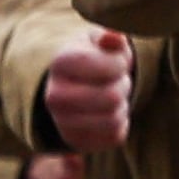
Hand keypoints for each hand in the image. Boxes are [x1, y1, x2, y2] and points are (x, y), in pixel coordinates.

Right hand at [40, 27, 134, 151]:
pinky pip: (115, 137)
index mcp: (60, 63)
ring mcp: (63, 122)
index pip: (107, 67)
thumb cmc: (95, 57)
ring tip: (112, 94)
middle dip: (123, 86)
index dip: (121, 64)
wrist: (76, 85)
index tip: (118, 61)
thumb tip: (114, 38)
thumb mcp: (101, 41)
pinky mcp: (77, 142)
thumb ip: (111, 36)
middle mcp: (55, 95)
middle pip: (112, 97)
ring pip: (114, 119)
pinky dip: (120, 124)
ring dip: (122, 106)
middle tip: (117, 80)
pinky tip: (108, 112)